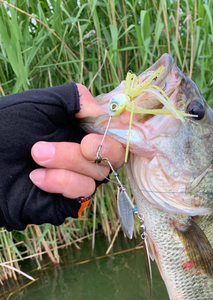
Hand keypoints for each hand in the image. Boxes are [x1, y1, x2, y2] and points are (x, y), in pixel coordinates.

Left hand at [30, 84, 124, 198]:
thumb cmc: (4, 128)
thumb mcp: (40, 102)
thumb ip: (75, 98)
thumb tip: (102, 110)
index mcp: (77, 128)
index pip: (113, 131)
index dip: (114, 130)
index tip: (101, 126)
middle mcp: (81, 154)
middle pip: (114, 155)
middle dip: (99, 148)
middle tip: (82, 145)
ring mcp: (76, 178)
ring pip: (99, 174)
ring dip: (69, 162)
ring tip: (36, 156)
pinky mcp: (68, 201)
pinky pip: (83, 191)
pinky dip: (61, 181)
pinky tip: (36, 177)